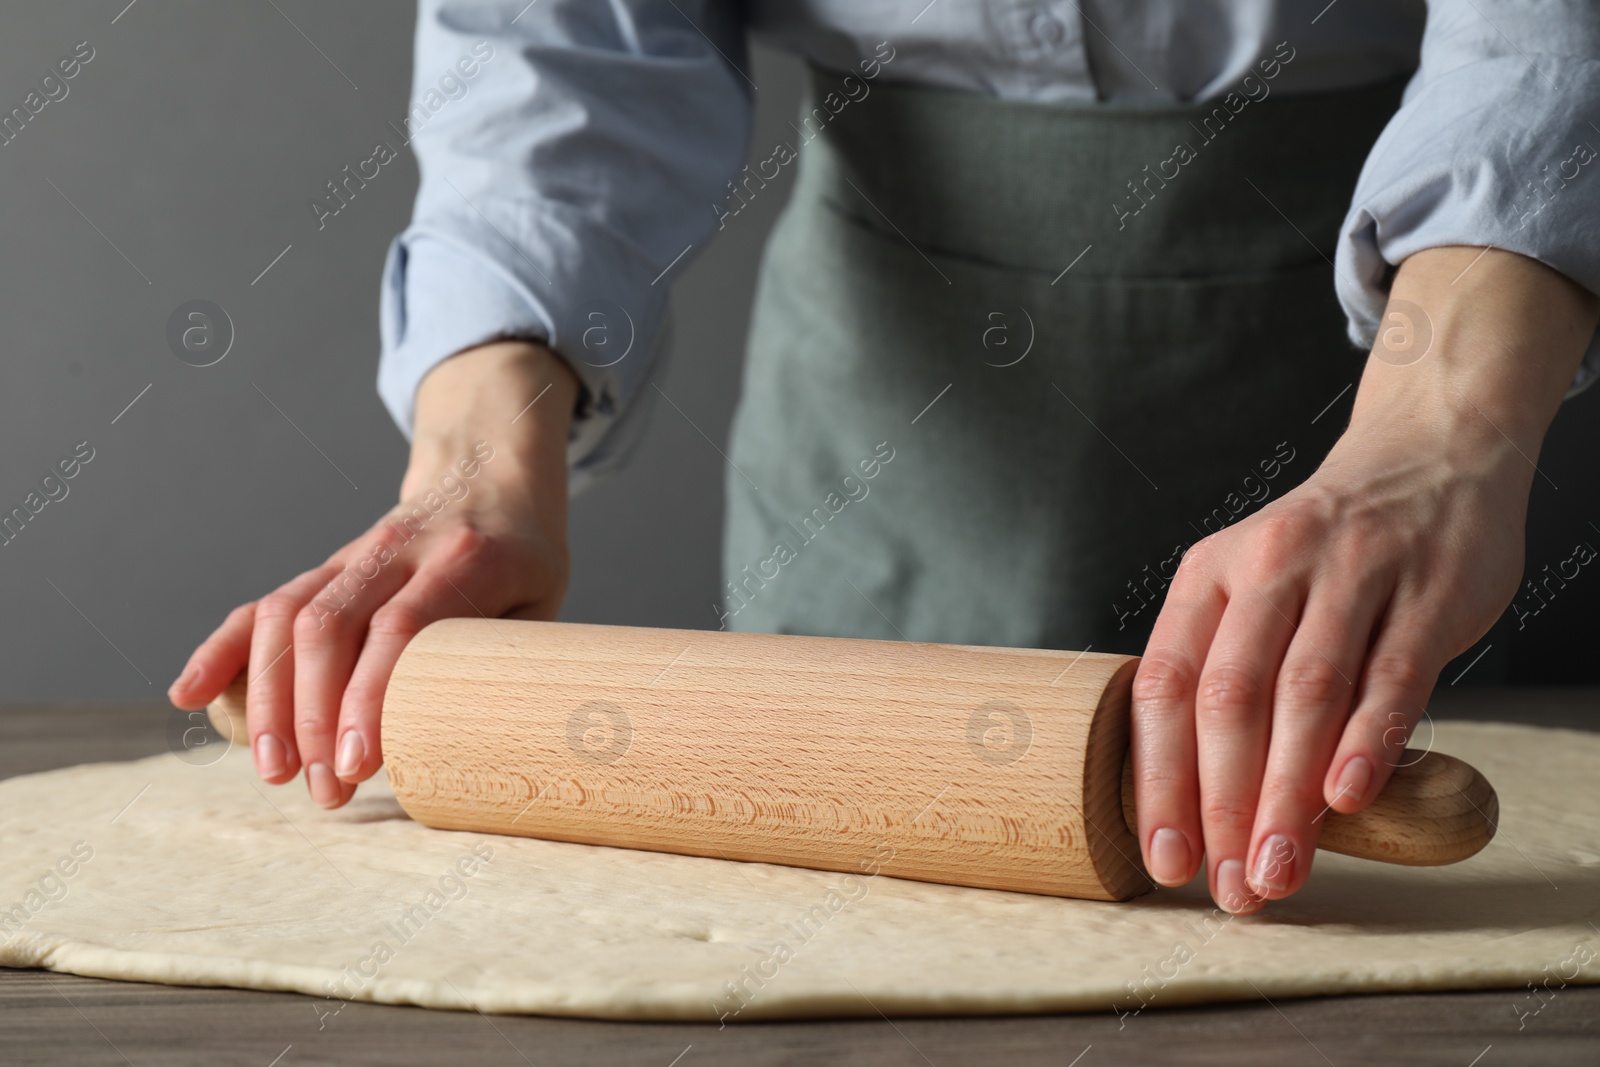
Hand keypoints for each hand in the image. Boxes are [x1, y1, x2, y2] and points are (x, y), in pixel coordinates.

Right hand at [168, 341, 578, 807]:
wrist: (490, 473)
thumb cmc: (525, 557)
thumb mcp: (544, 599)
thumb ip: (509, 659)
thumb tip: (487, 746)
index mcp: (465, 558)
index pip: (404, 626)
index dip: (373, 694)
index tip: (359, 761)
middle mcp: (398, 550)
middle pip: (332, 626)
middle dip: (315, 716)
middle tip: (323, 789)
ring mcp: (352, 556)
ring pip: (287, 616)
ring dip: (270, 698)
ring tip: (274, 770)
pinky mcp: (324, 568)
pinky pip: (262, 604)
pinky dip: (221, 649)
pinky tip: (189, 694)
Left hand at [1130, 247, 1599, 912]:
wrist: (1429, 455)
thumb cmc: (1327, 550)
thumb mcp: (1251, 587)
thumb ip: (1229, 676)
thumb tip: (1203, 800)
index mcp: (1206, 576)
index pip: (1164, 687)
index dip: (1159, 779)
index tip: (1166, 857)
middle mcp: (1266, 567)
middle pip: (1228, 700)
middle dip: (1221, 803)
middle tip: (1228, 885)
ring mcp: (1349, 574)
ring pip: (1303, 694)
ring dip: (1285, 792)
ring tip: (1278, 866)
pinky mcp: (1425, 589)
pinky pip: (1389, 674)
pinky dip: (1366, 741)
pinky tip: (1344, 800)